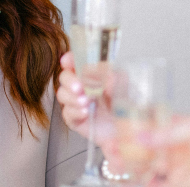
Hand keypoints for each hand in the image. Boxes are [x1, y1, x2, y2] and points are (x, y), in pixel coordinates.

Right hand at [56, 52, 127, 172]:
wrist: (128, 129)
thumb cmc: (125, 104)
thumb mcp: (124, 86)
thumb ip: (115, 78)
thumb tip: (107, 76)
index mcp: (91, 73)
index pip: (75, 62)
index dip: (69, 60)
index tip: (67, 61)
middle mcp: (81, 86)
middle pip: (64, 77)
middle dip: (70, 80)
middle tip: (79, 87)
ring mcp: (77, 102)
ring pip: (62, 94)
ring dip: (72, 97)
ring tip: (86, 101)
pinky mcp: (75, 119)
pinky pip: (67, 113)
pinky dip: (75, 111)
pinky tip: (86, 112)